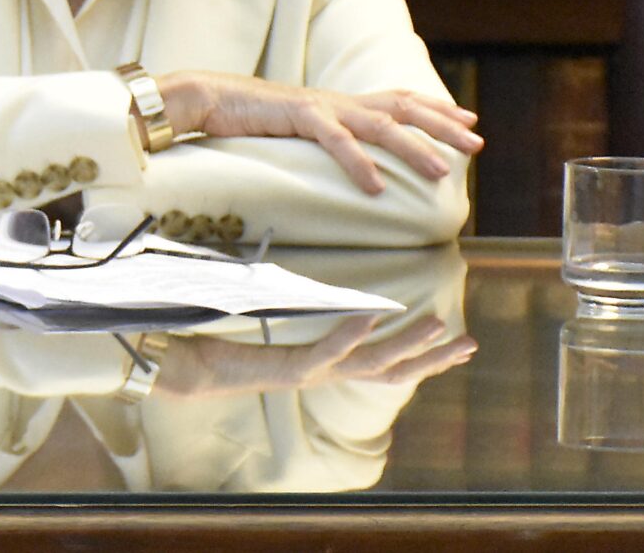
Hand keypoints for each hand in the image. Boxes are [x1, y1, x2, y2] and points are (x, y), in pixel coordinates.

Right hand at [154, 71, 482, 194]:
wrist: (203, 97)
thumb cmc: (242, 118)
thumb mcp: (293, 130)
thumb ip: (323, 139)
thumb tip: (347, 162)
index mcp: (337, 103)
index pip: (397, 99)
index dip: (435, 109)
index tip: (468, 120)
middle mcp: (336, 100)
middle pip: (402, 106)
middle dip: (443, 124)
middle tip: (477, 144)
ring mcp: (319, 106)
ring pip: (380, 123)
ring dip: (415, 147)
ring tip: (442, 171)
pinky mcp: (296, 114)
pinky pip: (336, 140)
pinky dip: (359, 163)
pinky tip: (376, 186)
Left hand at [154, 313, 475, 399]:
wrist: (173, 363)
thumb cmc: (211, 338)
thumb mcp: (257, 316)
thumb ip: (282, 300)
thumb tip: (292, 268)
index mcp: (317, 363)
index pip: (380, 362)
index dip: (418, 354)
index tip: (453, 341)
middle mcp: (318, 373)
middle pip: (389, 371)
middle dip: (431, 358)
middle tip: (470, 342)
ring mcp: (304, 374)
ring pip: (368, 365)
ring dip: (405, 346)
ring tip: (438, 325)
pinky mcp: (284, 370)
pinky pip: (325, 353)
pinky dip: (349, 334)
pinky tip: (373, 315)